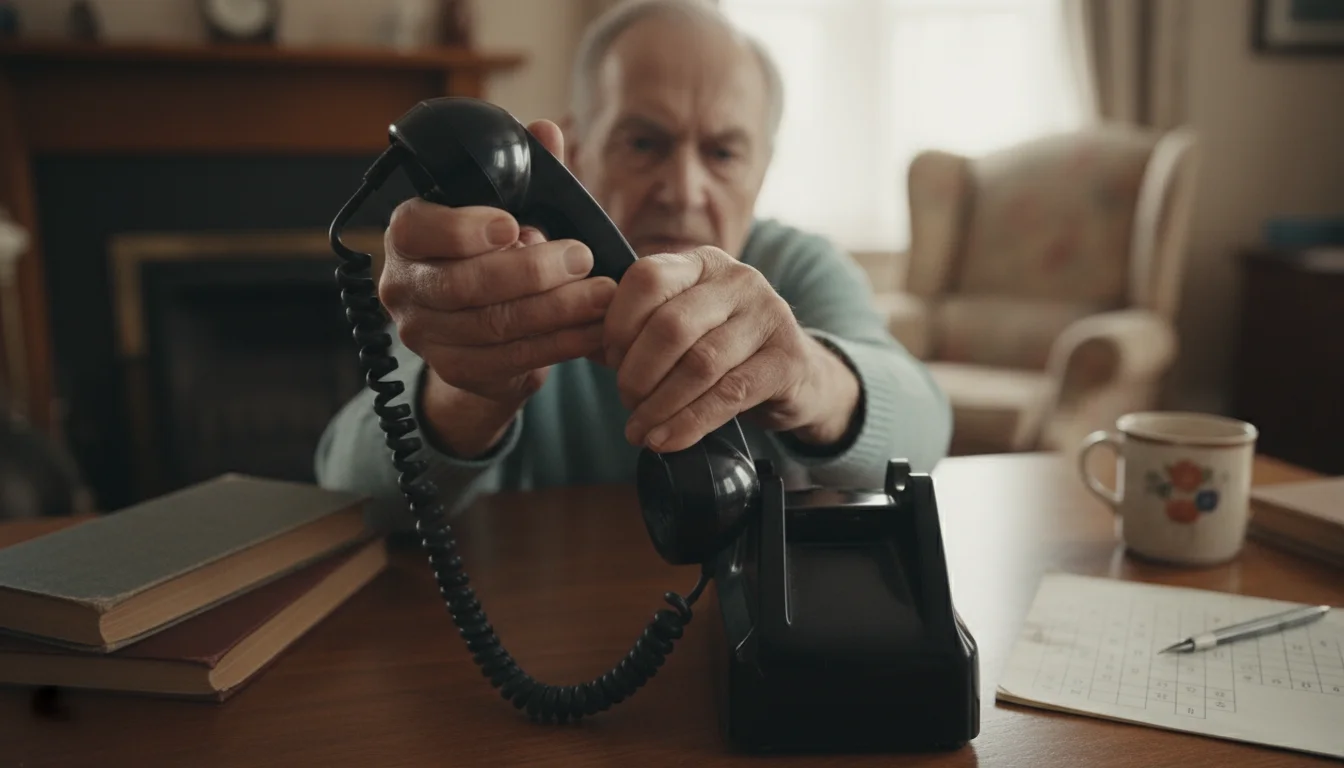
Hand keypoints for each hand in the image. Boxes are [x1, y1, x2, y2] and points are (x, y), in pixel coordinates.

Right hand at [377, 120, 616, 455]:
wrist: (480, 328)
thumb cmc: (494, 253)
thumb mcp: (509, 208)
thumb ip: (526, 172)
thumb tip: (545, 130)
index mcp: (408, 234)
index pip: (417, 229)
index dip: (463, 230)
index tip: (514, 224)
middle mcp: (404, 286)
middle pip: (462, 284)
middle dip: (531, 272)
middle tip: (581, 258)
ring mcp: (425, 335)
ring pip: (492, 326)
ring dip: (556, 310)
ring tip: (602, 295)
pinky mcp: (456, 370)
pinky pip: (512, 359)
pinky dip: (560, 344)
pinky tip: (595, 329)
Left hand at [604, 247, 860, 453]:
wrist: (797, 376)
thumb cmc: (725, 352)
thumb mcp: (683, 328)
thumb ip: (636, 331)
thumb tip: (581, 342)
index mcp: (702, 262)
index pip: (647, 277)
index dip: (618, 324)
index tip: (610, 361)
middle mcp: (739, 279)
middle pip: (671, 325)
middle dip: (638, 373)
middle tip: (626, 403)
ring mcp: (769, 315)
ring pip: (700, 363)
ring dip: (661, 406)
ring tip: (640, 431)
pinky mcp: (788, 358)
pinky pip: (730, 394)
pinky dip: (690, 423)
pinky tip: (666, 440)